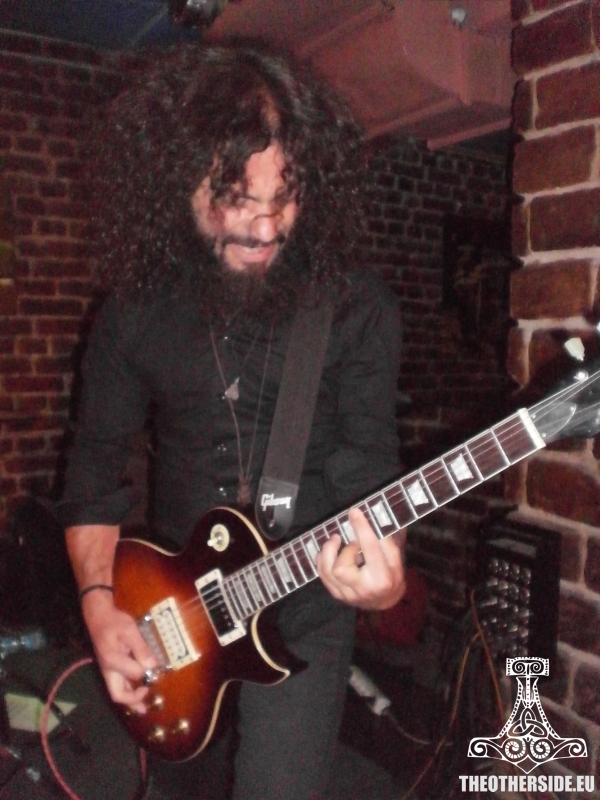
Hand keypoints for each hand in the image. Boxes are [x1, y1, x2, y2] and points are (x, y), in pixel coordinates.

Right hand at [81, 591, 157, 712]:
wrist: (98, 616)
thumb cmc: (114, 622)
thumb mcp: (129, 630)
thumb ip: (141, 648)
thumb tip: (152, 665)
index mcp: (113, 660)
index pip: (134, 674)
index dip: (146, 672)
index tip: (156, 667)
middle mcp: (109, 669)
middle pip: (118, 694)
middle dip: (133, 701)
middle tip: (146, 705)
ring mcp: (108, 670)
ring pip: (117, 691)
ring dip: (130, 700)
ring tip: (143, 708)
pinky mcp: (110, 667)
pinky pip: (118, 684)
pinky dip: (127, 691)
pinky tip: (136, 692)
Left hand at [316, 508, 405, 610]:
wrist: (385, 601)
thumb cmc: (391, 574)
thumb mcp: (395, 558)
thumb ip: (385, 539)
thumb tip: (374, 516)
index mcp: (382, 577)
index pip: (370, 549)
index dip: (361, 528)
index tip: (354, 512)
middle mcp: (364, 589)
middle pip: (341, 567)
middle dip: (345, 550)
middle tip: (352, 542)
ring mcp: (349, 595)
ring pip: (329, 571)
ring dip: (329, 552)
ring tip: (335, 541)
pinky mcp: (338, 595)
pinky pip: (323, 575)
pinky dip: (322, 559)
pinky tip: (328, 552)